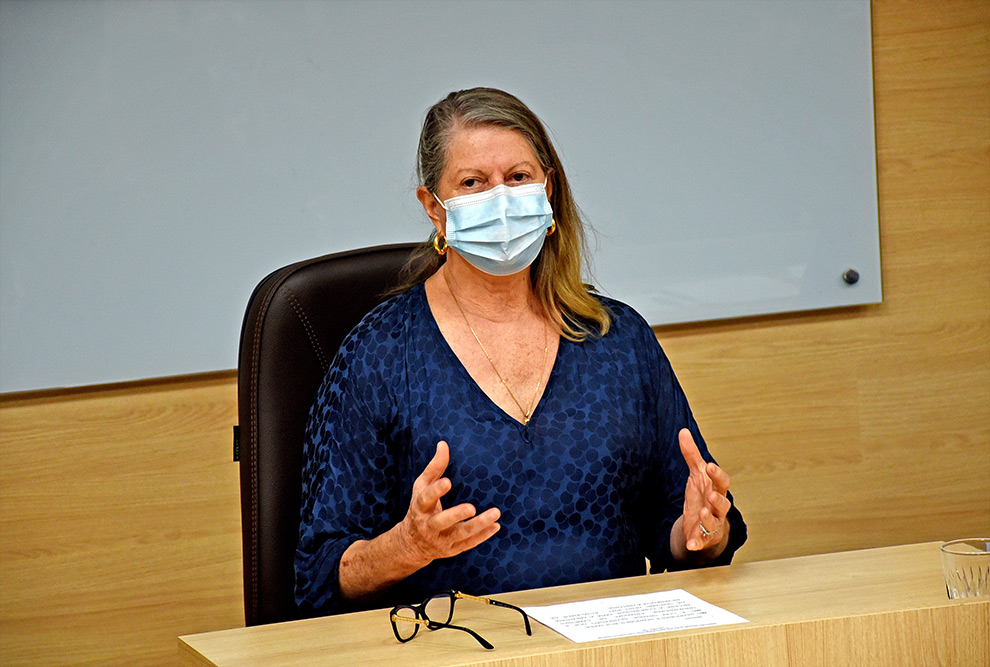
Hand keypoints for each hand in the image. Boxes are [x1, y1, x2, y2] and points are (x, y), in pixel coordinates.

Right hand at [399, 441, 500, 565]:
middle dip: (456, 515)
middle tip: (472, 508)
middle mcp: (429, 526)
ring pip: (460, 534)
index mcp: (420, 507)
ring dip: (478, 525)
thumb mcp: (422, 487)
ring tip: (495, 513)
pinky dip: (482, 536)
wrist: (412, 543)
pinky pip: (468, 543)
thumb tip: (443, 444)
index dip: (436, 491)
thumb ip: (434, 467)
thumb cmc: (420, 507)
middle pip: (441, 522)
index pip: (426, 498)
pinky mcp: (452, 549)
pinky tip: (496, 526)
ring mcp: (441, 540)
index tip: (448, 482)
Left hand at [678, 428, 731, 551]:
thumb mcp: (696, 474)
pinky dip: (696, 543)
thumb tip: (683, 431)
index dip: (717, 474)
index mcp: (716, 489)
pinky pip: (701, 542)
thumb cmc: (702, 494)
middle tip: (710, 494)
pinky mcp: (704, 538)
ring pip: (714, 523)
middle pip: (723, 503)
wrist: (702, 523)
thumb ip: (691, 454)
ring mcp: (713, 524)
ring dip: (708, 519)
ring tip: (701, 513)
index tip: (709, 466)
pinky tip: (690, 544)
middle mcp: (718, 508)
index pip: (722, 481)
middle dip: (718, 499)